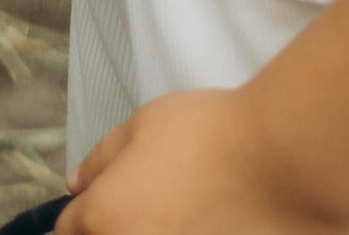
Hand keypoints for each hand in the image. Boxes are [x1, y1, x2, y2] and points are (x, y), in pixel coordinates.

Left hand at [68, 88, 346, 234]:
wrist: (281, 163)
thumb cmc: (209, 134)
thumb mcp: (143, 124)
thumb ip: (101, 159)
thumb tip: (75, 186)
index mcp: (102, 218)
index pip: (67, 232)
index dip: (81, 215)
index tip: (106, 202)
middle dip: (113, 227)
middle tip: (146, 206)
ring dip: (148, 232)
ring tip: (178, 215)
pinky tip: (203, 225)